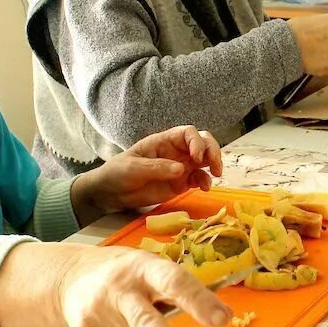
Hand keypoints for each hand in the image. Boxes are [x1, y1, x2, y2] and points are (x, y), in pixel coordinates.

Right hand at [55, 245, 229, 326]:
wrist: (69, 278)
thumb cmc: (124, 274)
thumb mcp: (151, 269)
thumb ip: (183, 289)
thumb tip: (225, 315)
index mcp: (143, 268)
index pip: (174, 282)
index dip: (198, 301)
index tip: (221, 320)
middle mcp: (118, 289)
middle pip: (147, 323)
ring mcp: (98, 313)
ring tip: (136, 320)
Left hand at [71, 126, 222, 224]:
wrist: (111, 193)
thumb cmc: (118, 172)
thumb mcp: (133, 168)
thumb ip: (156, 167)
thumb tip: (181, 169)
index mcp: (164, 141)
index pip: (188, 133)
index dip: (196, 142)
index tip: (197, 158)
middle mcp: (176, 151)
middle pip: (203, 143)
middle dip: (213, 151)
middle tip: (215, 166)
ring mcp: (181, 167)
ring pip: (205, 160)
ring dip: (214, 165)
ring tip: (216, 176)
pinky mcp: (182, 183)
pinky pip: (199, 179)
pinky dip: (205, 182)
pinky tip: (204, 188)